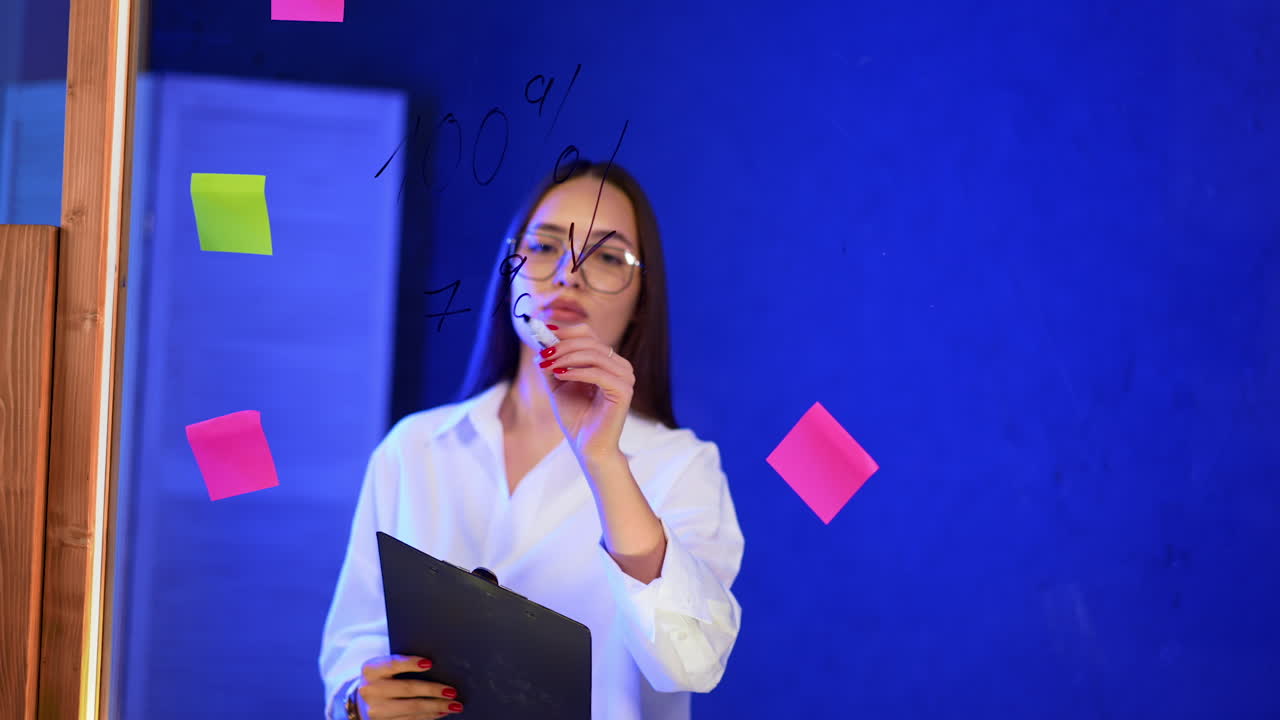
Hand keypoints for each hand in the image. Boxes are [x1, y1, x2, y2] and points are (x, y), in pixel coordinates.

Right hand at [354, 655, 462, 718]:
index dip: (411, 663)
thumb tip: (434, 665)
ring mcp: (376, 710)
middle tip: (452, 691)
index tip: (430, 663)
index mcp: (371, 670)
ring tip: (454, 705)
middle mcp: (371, 690)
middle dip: (433, 690)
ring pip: (411, 708)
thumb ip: (402, 664)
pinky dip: (429, 716)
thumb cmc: (382, 678)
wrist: (361, 701)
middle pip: (407, 689)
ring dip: (436, 707)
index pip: (393, 664)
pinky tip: (441, 712)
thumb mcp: (384, 667)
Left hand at [534, 323, 634, 460]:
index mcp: (607, 361)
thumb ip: (553, 363)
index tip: (543, 333)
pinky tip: (560, 375)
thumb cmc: (576, 416)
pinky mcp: (624, 390)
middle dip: (562, 346)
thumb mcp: (558, 384)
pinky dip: (576, 371)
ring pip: (593, 355)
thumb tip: (540, 344)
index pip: (588, 334)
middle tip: (542, 355)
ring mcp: (625, 377)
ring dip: (566, 358)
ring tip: (547, 366)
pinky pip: (597, 373)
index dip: (566, 331)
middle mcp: (620, 366)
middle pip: (589, 341)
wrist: (587, 445)